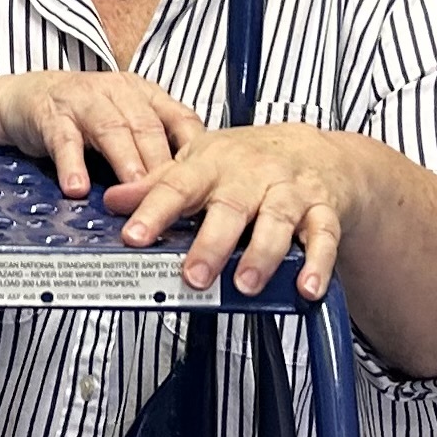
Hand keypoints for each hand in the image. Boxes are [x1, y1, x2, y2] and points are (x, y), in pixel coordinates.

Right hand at [0, 67, 209, 198]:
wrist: (23, 96)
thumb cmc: (82, 116)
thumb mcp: (124, 122)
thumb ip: (152, 148)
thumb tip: (191, 196)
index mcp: (143, 93)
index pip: (179, 118)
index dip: (195, 150)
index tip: (207, 181)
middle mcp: (117, 92)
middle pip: (148, 128)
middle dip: (162, 164)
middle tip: (175, 199)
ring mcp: (83, 101)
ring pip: (112, 130)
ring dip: (125, 162)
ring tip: (134, 193)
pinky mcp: (50, 114)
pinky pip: (64, 140)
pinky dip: (71, 163)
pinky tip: (77, 188)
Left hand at [107, 123, 366, 300]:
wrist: (312, 148)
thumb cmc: (246, 161)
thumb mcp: (197, 164)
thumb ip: (157, 185)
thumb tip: (111, 200)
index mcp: (213, 163)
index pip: (177, 185)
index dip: (154, 210)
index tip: (134, 236)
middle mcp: (252, 175)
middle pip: (231, 207)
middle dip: (212, 243)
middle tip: (194, 275)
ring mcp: (290, 191)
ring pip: (278, 219)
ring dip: (262, 254)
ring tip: (245, 284)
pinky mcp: (323, 210)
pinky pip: (324, 236)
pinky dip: (319, 263)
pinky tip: (307, 288)